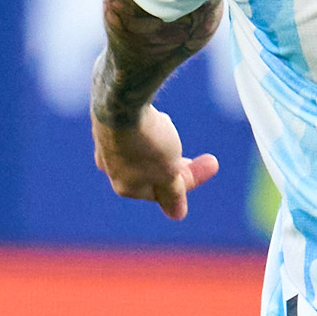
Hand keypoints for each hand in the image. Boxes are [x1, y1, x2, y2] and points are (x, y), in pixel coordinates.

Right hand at [96, 88, 220, 215]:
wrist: (120, 100)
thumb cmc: (147, 142)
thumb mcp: (169, 173)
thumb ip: (173, 194)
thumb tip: (177, 215)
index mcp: (124, 186)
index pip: (162, 193)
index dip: (188, 181)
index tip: (212, 164)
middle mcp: (109, 167)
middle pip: (151, 171)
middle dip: (178, 163)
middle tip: (203, 155)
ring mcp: (105, 142)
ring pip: (142, 148)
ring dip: (162, 142)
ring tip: (170, 129)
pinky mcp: (104, 119)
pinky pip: (133, 128)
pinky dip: (148, 126)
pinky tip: (155, 117)